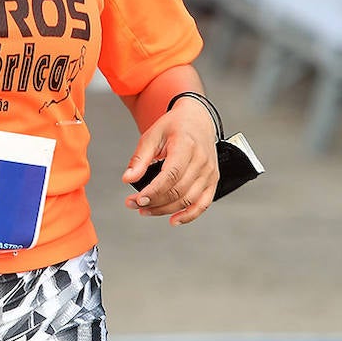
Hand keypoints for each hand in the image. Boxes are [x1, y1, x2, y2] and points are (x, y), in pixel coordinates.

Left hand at [121, 100, 218, 225]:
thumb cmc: (174, 126)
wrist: (197, 120)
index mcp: (186, 145)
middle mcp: (201, 160)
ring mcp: (209, 171)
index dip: (153, 191)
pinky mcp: (213, 180)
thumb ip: (140, 158)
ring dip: (165, 210)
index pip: (170, 175)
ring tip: (145, 210)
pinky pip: (203, 203)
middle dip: (153, 202)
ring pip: (188, 200)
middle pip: (178, 190)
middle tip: (134, 204)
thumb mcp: (152, 135)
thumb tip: (128, 179)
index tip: (136, 199)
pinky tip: (173, 220)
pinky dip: (189, 215)